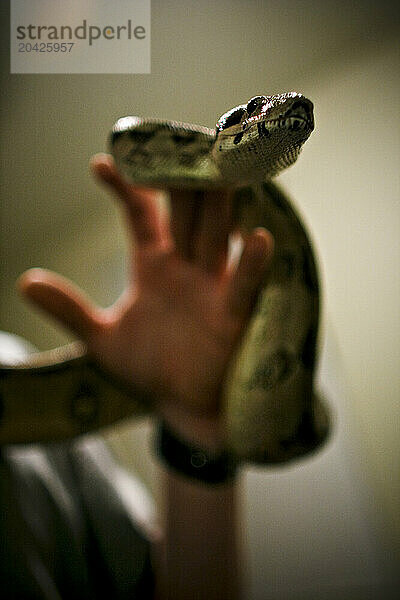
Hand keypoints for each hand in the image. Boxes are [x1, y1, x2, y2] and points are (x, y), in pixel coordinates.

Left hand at [19, 154, 272, 449]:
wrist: (184, 406)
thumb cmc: (150, 369)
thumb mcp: (103, 340)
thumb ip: (70, 310)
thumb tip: (24, 282)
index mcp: (154, 266)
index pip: (139, 215)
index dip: (124, 187)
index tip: (102, 163)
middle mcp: (185, 267)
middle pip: (184, 213)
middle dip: (182, 180)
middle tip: (179, 141)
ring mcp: (212, 286)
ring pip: (215, 237)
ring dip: (218, 206)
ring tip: (220, 171)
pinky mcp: (234, 314)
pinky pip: (244, 285)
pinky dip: (251, 264)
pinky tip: (257, 238)